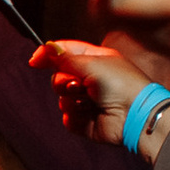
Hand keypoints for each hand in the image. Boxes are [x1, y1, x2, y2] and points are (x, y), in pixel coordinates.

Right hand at [34, 39, 153, 144]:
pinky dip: (76, 116)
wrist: (134, 115)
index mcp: (94, 60)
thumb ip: (65, 57)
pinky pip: (67, 117)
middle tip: (78, 85)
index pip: (65, 52)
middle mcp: (90, 79)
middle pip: (58, 76)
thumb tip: (45, 48)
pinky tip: (91, 115)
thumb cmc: (120, 84)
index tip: (35, 60)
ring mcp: (87, 101)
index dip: (49, 55)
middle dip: (64, 82)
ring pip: (61, 98)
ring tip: (91, 102)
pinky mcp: (85, 120)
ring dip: (72, 100)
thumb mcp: (92, 63)